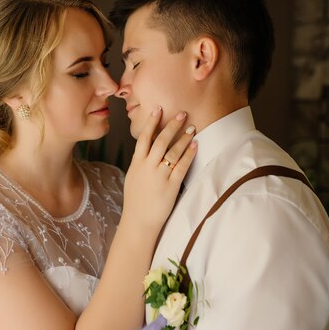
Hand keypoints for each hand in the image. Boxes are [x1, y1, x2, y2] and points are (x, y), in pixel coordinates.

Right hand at [122, 107, 196, 232]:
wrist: (139, 220)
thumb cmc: (136, 199)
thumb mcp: (133, 177)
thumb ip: (140, 162)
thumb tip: (147, 149)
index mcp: (137, 163)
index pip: (144, 138)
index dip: (151, 122)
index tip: (158, 109)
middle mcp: (147, 167)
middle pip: (160, 141)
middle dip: (172, 126)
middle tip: (181, 114)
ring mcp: (159, 176)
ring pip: (172, 152)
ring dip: (183, 138)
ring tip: (192, 128)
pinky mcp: (170, 186)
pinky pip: (181, 167)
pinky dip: (189, 155)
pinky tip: (195, 146)